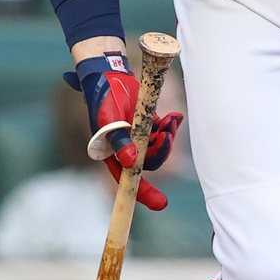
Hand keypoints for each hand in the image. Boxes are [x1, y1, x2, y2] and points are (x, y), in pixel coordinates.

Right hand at [66, 53, 183, 210]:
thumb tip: (133, 162)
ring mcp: (138, 137)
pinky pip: (163, 132)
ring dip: (168, 137)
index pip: (128, 180)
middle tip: (166, 135)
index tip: (162, 204)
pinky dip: (171, 126)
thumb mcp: (108, 120)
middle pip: (150, 163)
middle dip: (162, 151)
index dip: (144, 193)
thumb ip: (120, 140)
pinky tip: (174, 116)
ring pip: (159, 148)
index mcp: (112, 154)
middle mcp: (126, 149)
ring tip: (170, 120)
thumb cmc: (104, 98)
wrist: (109, 75)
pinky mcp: (148, 124)